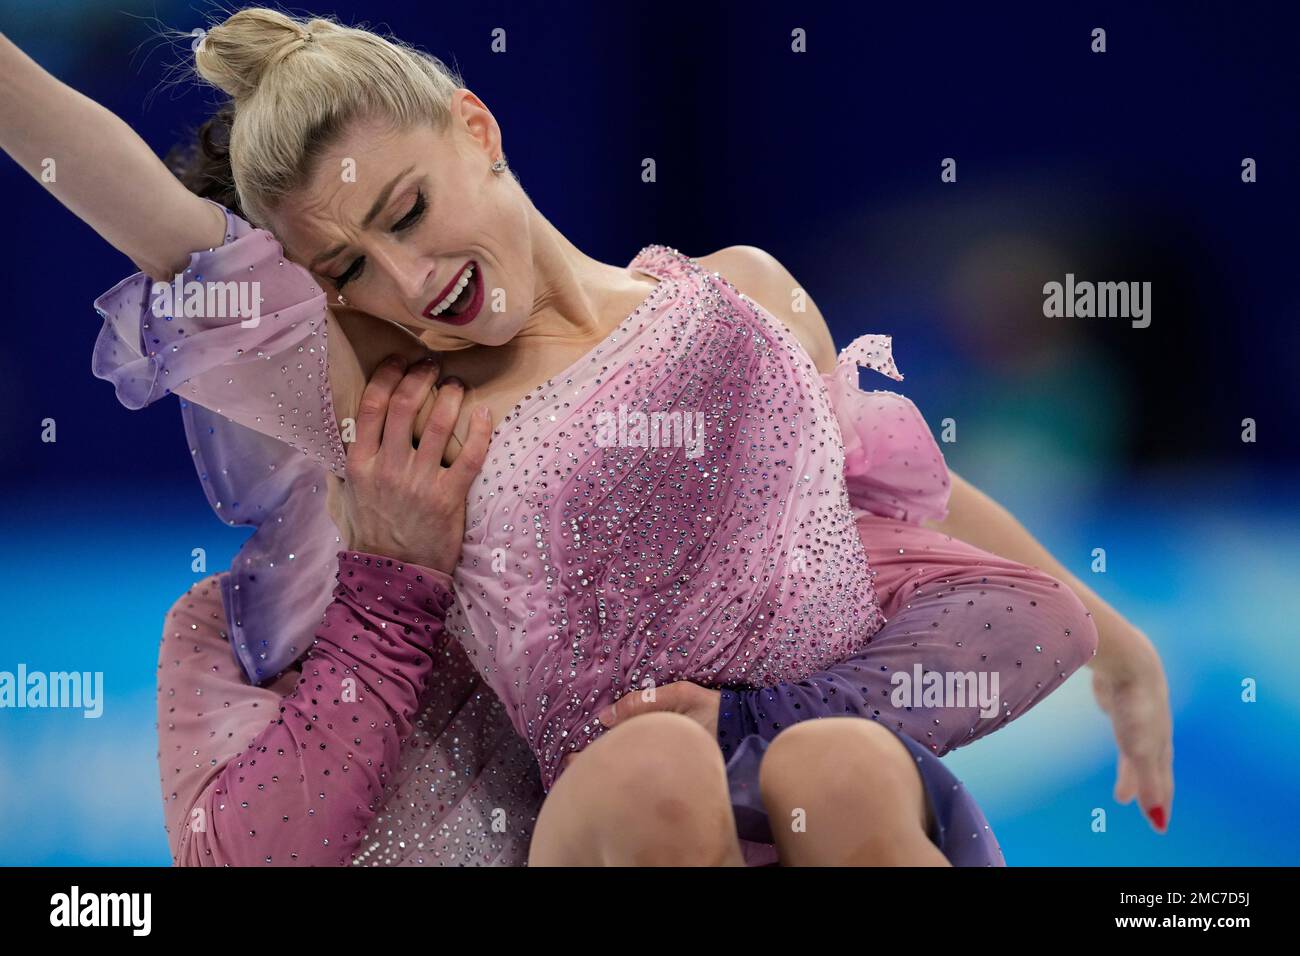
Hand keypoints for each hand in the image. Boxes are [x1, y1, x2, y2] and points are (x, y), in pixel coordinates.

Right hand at [325, 355, 490, 574]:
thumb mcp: (349, 494)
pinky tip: (483, 413)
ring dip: (450, 396)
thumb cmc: (374, 531)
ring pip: (438, 424)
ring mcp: (418, 482)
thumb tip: (348, 428)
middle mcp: (388, 468)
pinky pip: (468, 456)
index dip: (387, 376)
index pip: (371, 406)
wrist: (394, 574)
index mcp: (360, 463)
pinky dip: (479, 431)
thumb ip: (349, 460)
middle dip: (421, 377)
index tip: (399, 359)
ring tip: (457, 384)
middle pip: (405, 406)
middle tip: (432, 364)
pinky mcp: (447, 498)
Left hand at [1090, 629, 1174, 832]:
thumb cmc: (1138, 707)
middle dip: (1143, 785)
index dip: (1160, 800)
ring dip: (1130, 766)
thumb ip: (1148, 783)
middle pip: (1149, 764)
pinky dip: (1121, 729)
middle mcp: (1153, 729)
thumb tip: (1158, 821)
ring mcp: (1137, 710)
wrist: (1129, 660)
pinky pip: (1121, 718)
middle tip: (1129, 802)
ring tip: (1122, 783)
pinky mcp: (1119, 694)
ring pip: (1135, 744)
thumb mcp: (1141, 751)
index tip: (1158, 822)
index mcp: (1160, 744)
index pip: (1162, 780)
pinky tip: (1114, 720)